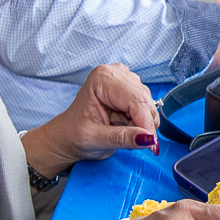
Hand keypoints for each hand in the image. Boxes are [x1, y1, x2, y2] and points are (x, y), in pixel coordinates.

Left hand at [27, 63, 158, 170]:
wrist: (69, 136)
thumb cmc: (74, 134)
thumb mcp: (94, 139)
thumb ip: (121, 138)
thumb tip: (148, 138)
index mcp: (102, 79)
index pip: (135, 100)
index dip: (146, 124)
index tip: (151, 145)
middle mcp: (115, 74)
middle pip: (145, 101)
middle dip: (144, 125)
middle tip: (135, 143)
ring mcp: (125, 79)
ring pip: (149, 105)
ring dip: (142, 124)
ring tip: (123, 134)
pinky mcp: (131, 88)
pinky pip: (148, 107)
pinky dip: (142, 122)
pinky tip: (127, 127)